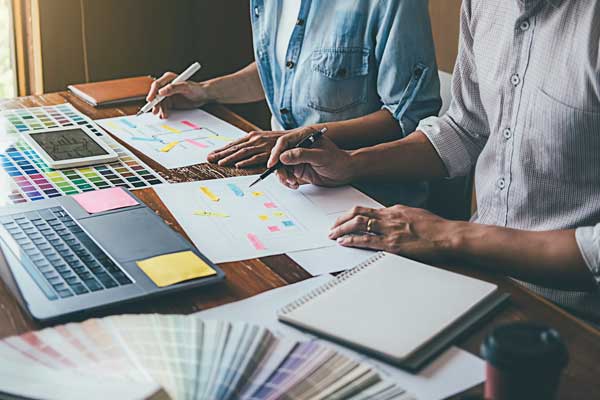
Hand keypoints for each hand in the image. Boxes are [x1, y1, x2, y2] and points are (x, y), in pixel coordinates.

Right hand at [146, 72, 210, 118]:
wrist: (203, 95)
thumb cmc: (196, 88)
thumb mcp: (185, 87)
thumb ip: (173, 88)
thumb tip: (161, 91)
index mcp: (169, 79)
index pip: (157, 85)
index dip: (152, 92)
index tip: (151, 99)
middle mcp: (166, 86)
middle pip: (156, 95)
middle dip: (155, 103)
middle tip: (155, 110)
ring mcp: (168, 95)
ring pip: (159, 103)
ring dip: (160, 109)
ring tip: (163, 115)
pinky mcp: (170, 102)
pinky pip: (164, 107)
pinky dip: (163, 112)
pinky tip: (164, 115)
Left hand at [207, 130, 284, 167]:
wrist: (298, 136)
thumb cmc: (280, 141)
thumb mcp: (264, 142)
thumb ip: (252, 147)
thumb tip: (238, 155)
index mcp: (252, 136)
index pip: (234, 144)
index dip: (221, 150)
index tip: (211, 155)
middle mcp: (256, 139)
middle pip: (235, 147)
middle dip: (221, 154)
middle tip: (210, 160)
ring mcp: (263, 145)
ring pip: (243, 152)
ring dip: (231, 158)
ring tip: (221, 164)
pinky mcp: (270, 152)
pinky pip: (257, 158)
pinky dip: (248, 162)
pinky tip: (239, 165)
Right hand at [267, 126, 354, 188]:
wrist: (345, 172)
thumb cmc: (338, 160)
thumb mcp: (320, 156)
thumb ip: (301, 155)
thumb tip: (283, 156)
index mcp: (304, 137)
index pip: (284, 142)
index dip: (276, 152)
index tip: (273, 163)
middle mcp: (298, 147)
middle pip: (279, 155)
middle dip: (279, 168)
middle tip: (285, 177)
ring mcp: (297, 159)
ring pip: (281, 167)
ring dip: (283, 176)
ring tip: (292, 182)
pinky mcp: (298, 169)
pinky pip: (287, 175)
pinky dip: (287, 181)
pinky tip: (294, 185)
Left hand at [328, 205, 459, 262]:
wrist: (448, 236)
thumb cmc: (436, 228)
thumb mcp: (415, 215)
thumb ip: (400, 217)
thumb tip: (390, 220)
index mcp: (395, 210)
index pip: (366, 209)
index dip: (351, 214)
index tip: (343, 219)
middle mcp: (389, 217)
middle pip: (357, 213)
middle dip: (341, 220)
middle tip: (333, 226)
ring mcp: (390, 230)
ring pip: (358, 224)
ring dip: (342, 229)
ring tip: (333, 234)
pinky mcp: (392, 244)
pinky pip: (367, 240)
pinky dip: (352, 240)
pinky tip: (344, 242)